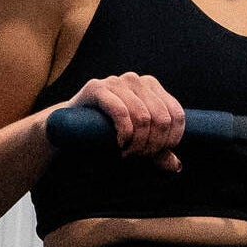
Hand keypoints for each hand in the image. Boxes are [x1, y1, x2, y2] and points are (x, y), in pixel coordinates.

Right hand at [69, 73, 184, 170]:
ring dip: (138, 143)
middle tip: (139, 156)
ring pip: (143, 117)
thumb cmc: (108, 132)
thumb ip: (157, 151)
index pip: (176, 114)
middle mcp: (137, 79)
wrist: (70, 126)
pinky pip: (121, 112)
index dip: (171, 139)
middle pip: (161, 118)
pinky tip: (120, 145)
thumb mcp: (138, 141)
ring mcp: (116, 81)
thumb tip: (176, 166)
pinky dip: (124, 134)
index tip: (157, 154)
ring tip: (128, 153)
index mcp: (152, 86)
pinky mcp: (97, 88)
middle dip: (153, 144)